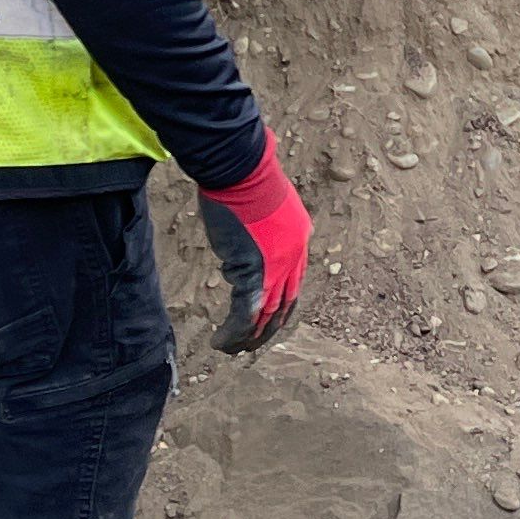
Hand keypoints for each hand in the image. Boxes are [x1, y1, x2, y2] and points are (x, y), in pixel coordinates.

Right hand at [193, 131, 311, 351]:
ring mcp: (278, 267)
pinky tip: (220, 342)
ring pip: (265, 316)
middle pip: (283, 307)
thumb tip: (248, 237)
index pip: (292, 286)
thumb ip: (262, 228)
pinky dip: (234, 332)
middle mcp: (295, 258)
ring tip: (229, 349)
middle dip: (265, 330)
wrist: (239, 170)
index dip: (277, 309)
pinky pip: (246, 314)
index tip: (262, 322)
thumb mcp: (262, 205)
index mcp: (299, 242)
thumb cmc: (243, 178)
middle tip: (247, 345)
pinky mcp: (256, 272)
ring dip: (246, 337)